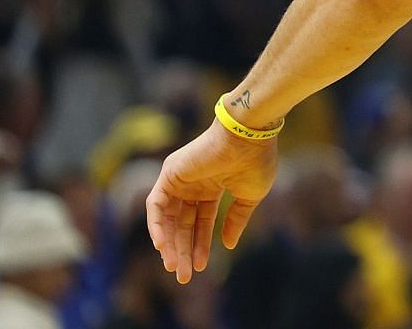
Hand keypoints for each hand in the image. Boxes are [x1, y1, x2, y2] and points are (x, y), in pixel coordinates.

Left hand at [145, 116, 278, 284]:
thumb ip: (236, 220)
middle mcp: (194, 184)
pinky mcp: (169, 174)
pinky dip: (157, 226)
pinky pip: (156, 205)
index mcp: (214, 186)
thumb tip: (228, 245)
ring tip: (174, 266)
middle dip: (183, 249)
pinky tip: (163, 246)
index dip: (201, 244)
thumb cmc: (256, 161)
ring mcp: (180, 179)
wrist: (249, 135)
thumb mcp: (249, 197)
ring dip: (169, 243)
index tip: (201, 266)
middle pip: (183, 223)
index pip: (201, 221)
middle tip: (183, 275)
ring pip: (168, 218)